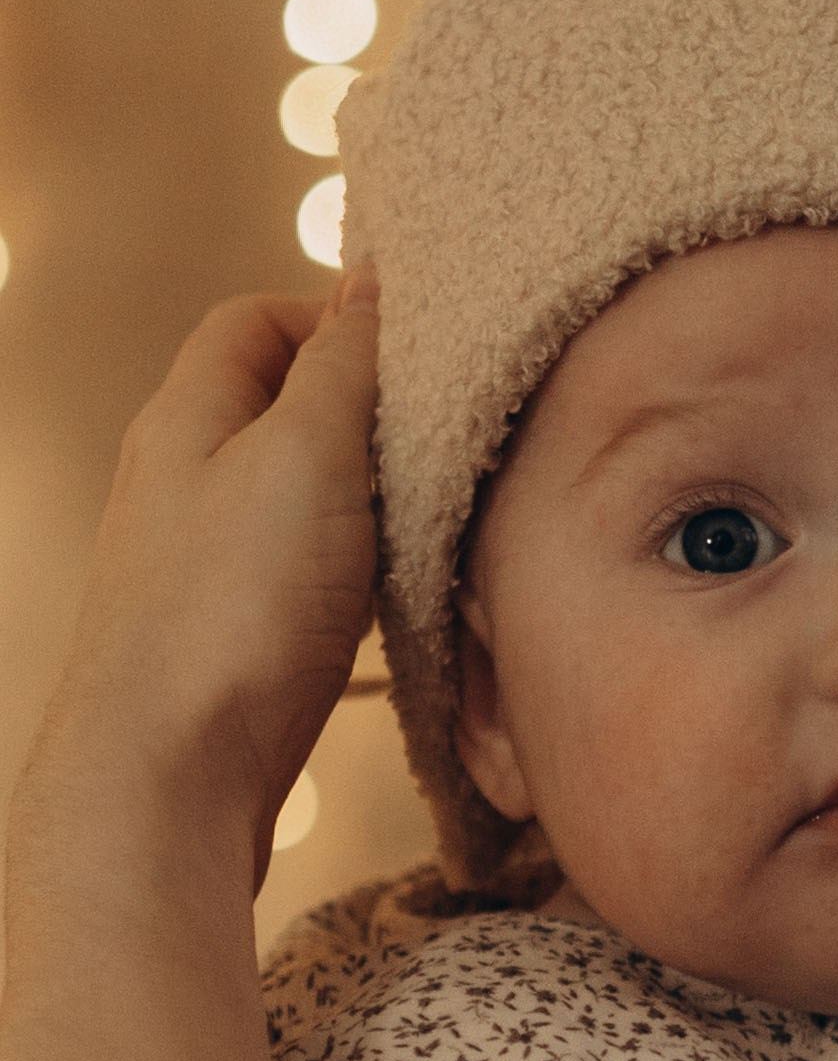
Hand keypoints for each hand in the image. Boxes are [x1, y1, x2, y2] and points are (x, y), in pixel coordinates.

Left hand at [16, 287, 379, 881]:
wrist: (169, 779)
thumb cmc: (229, 611)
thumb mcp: (304, 454)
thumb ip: (343, 364)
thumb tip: (369, 281)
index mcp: (186, 418)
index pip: (255, 321)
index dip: (336, 317)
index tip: (418, 351)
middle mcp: (186, 484)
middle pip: (285, 410)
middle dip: (371, 416)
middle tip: (446, 441)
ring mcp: (210, 567)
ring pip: (308, 501)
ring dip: (376, 505)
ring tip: (437, 525)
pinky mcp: (239, 642)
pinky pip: (314, 581)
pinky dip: (366, 580)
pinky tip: (405, 609)